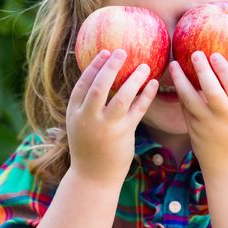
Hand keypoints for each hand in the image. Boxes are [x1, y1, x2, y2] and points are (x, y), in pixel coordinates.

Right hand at [66, 49, 157, 185]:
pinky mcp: (124, 134)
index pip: (83, 84)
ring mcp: (107, 127)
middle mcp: (89, 118)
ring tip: (144, 66)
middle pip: (100, 87)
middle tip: (122, 52)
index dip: (94, 67)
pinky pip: (138, 110)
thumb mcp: (79, 125)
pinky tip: (153, 83)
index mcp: (75, 113)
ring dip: (134, 79)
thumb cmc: (88, 146)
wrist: (93, 176)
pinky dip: (146, 95)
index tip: (105, 53)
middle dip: (111, 67)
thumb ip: (86, 105)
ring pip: (122, 97)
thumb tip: (99, 78)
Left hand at [170, 51, 227, 177]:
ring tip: (174, 64)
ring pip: (191, 100)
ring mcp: (206, 125)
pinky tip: (176, 80)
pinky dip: (180, 93)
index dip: (225, 70)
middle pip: (212, 91)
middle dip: (202, 71)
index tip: (215, 55)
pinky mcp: (193, 130)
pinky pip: (185, 108)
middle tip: (195, 53)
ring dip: (180, 81)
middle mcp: (224, 118)